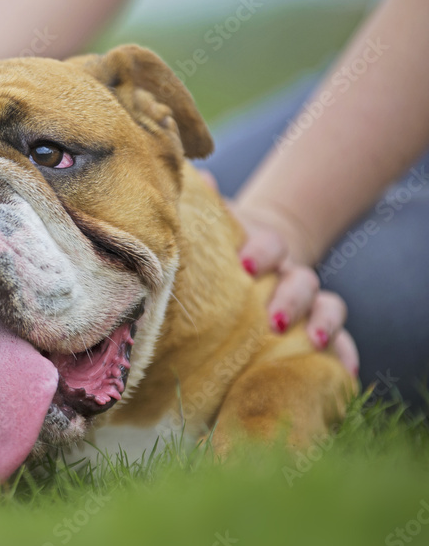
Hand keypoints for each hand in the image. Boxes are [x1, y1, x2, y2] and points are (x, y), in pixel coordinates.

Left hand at [199, 170, 359, 377]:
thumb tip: (199, 173)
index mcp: (266, 248)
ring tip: (314, 341)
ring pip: (328, 307)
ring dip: (324, 323)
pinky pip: (341, 341)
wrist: (252, 257)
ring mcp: (308, 301)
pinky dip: (345, 354)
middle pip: (303, 280)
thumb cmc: (227, 244)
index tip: (244, 263)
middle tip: (272, 317)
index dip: (262, 251)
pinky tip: (346, 372)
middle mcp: (291, 273)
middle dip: (291, 296)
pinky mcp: (316, 326)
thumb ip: (210, 205)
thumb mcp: (217, 224)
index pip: (272, 245)